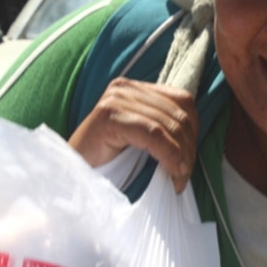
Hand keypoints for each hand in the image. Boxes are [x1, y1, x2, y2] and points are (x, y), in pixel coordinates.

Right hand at [68, 77, 198, 192]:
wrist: (71, 175)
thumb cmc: (106, 163)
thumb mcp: (140, 141)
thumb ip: (163, 131)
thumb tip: (194, 143)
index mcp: (135, 89)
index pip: (183, 100)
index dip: (193, 131)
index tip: (189, 162)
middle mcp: (126, 87)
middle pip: (179, 114)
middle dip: (189, 149)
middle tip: (183, 176)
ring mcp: (116, 98)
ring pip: (169, 125)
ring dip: (181, 158)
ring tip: (177, 180)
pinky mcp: (109, 115)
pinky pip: (153, 134)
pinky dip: (169, 156)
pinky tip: (170, 174)